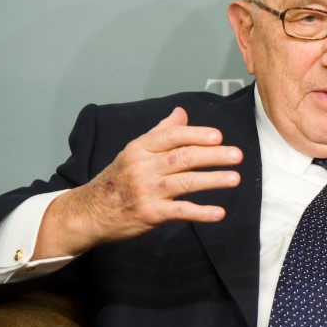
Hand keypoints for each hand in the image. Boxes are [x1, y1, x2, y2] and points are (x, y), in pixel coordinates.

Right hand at [35, 107, 241, 258]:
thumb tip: (181, 112)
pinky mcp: (150, 214)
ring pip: (185, 182)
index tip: (218, 136)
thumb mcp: (134, 151)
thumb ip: (160, 132)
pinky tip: (219, 213)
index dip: (196, 134)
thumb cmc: (117, 179)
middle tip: (237, 155)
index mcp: (140, 148)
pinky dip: (201, 213)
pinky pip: (180, 212)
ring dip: (213, 180)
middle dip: (213, 155)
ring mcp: (147, 191)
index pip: (172, 136)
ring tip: (235, 178)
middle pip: (183, 157)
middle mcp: (143, 167)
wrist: (90, 212)